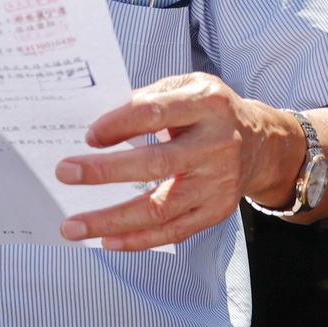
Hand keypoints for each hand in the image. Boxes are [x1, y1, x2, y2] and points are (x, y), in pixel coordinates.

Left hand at [54, 73, 299, 250]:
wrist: (262, 142)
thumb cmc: (211, 111)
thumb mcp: (188, 87)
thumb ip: (150, 99)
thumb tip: (99, 127)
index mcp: (207, 104)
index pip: (155, 113)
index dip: (118, 124)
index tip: (88, 135)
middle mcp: (217, 145)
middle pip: (155, 164)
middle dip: (105, 171)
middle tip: (65, 173)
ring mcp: (218, 183)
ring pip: (160, 208)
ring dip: (111, 219)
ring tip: (72, 226)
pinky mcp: (216, 211)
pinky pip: (172, 232)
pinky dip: (137, 239)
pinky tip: (105, 240)